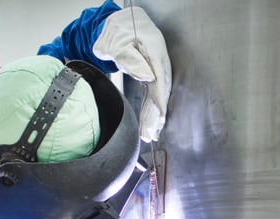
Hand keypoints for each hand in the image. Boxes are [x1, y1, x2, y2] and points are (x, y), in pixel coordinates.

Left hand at [93, 6, 171, 142]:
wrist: (121, 22)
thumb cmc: (119, 29)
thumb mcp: (118, 41)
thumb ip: (131, 58)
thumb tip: (148, 77)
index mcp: (154, 51)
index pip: (160, 78)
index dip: (161, 98)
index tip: (160, 115)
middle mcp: (160, 62)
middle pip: (161, 91)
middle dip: (157, 114)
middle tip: (151, 133)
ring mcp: (157, 69)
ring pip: (158, 95)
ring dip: (153, 116)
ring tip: (149, 135)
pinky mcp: (152, 75)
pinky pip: (153, 94)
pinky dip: (151, 110)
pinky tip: (150, 124)